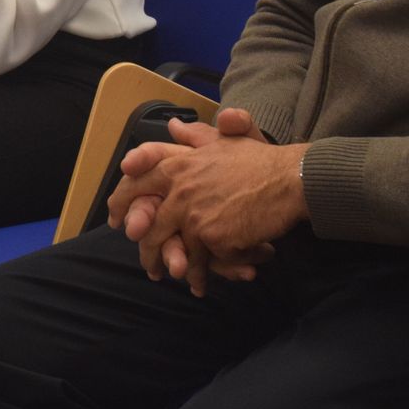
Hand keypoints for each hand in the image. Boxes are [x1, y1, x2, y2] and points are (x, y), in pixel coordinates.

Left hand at [107, 110, 304, 295]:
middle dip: (146, 248)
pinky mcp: (214, 236)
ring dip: (174, 267)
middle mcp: (179, 189)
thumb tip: (172, 125)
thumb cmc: (259, 160)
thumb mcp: (222, 141)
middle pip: (149, 224)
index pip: (135, 182)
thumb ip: (194, 136)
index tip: (117, 221)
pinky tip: (205, 284)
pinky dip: (205, 273)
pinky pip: (204, 260)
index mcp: (176, 165)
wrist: (291, 180)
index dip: (121, 203)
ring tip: (176, 279)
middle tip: (148, 264)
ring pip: (175, 247)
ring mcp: (194, 214)